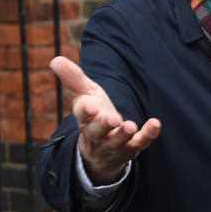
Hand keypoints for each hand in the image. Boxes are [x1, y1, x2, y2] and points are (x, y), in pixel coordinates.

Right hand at [49, 56, 160, 184]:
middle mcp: (96, 134)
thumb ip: (74, 79)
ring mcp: (113, 144)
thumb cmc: (94, 115)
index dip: (85, 110)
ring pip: (116, 142)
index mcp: (84, 119)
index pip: (81, 114)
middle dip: (103, 125)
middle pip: (96, 131)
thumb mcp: (85, 95)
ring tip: (130, 126)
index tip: (91, 105)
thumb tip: (55, 60)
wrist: (102, 151)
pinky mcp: (130, 149)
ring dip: (122, 134)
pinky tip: (155, 124)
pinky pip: (139, 144)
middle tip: (112, 119)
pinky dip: (147, 135)